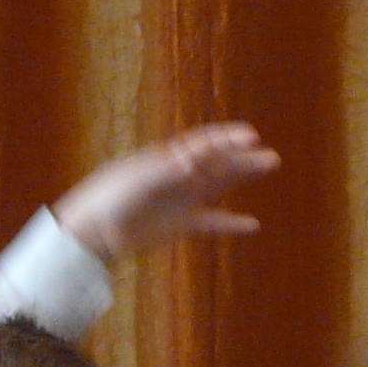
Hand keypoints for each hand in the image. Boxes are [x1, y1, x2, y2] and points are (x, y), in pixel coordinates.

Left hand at [50, 124, 275, 263]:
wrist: (96, 230)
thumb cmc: (112, 196)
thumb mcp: (138, 179)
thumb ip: (168, 172)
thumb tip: (195, 164)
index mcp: (170, 157)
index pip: (205, 143)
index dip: (228, 138)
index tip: (251, 135)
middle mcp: (181, 175)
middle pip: (219, 162)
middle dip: (244, 157)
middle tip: (271, 156)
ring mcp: (184, 199)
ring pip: (221, 185)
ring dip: (244, 176)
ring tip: (269, 167)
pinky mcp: (183, 225)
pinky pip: (213, 223)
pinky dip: (231, 223)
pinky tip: (252, 225)